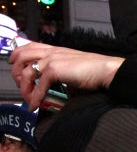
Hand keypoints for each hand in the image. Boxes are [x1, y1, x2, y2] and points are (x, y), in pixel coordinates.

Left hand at [9, 42, 124, 110]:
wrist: (106, 70)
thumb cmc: (97, 71)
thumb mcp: (75, 68)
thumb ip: (65, 75)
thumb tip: (63, 90)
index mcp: (56, 49)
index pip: (29, 46)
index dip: (17, 54)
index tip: (14, 64)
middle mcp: (51, 52)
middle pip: (21, 56)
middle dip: (16, 73)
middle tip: (20, 86)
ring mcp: (51, 60)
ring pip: (26, 72)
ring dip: (24, 88)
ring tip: (28, 98)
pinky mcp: (54, 70)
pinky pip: (38, 86)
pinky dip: (34, 98)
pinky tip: (35, 105)